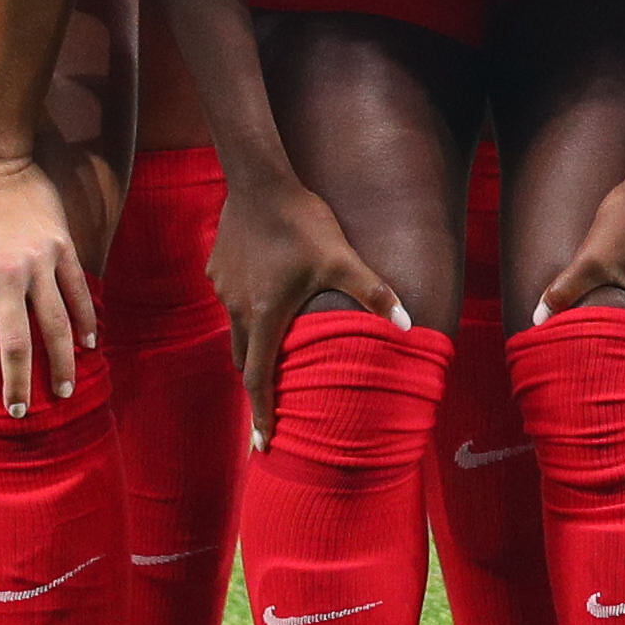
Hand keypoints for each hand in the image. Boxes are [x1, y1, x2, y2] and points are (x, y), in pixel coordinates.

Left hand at [0, 158, 98, 411]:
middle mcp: (6, 275)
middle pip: (17, 342)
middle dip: (18, 383)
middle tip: (20, 413)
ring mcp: (39, 262)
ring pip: (55, 323)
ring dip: (60, 362)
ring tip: (63, 391)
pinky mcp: (62, 247)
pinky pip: (77, 292)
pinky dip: (85, 321)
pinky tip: (88, 345)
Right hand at [205, 176, 403, 438]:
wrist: (259, 181)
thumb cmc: (303, 223)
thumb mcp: (342, 258)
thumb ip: (374, 293)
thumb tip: (408, 326)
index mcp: (266, 315)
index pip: (258, 379)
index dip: (261, 414)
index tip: (261, 444)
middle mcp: (237, 309)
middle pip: (243, 360)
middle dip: (258, 383)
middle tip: (273, 401)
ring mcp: (222, 290)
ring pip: (236, 329)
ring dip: (252, 343)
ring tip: (273, 345)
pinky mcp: (216, 270)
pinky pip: (230, 300)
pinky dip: (246, 308)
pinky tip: (265, 289)